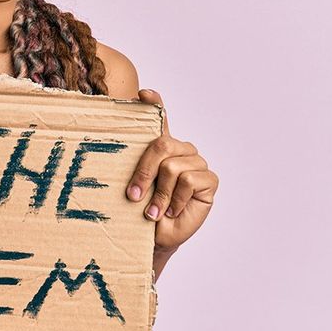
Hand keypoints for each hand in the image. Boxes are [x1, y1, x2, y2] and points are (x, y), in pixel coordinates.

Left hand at [126, 90, 218, 254]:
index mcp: (161, 146)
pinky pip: (190, 181)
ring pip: (173, 167)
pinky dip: (176, 199)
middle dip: (144, 172)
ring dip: (160, 194)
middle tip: (133, 196)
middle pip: (162, 145)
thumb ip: (134, 164)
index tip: (144, 94)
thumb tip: (122, 144)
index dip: (154, 102)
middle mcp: (180, 149)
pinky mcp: (209, 179)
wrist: (156, 236)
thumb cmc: (142, 209)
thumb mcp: (132, 184)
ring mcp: (196, 162)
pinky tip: (172, 210)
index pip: (160, 117)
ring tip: (154, 211)